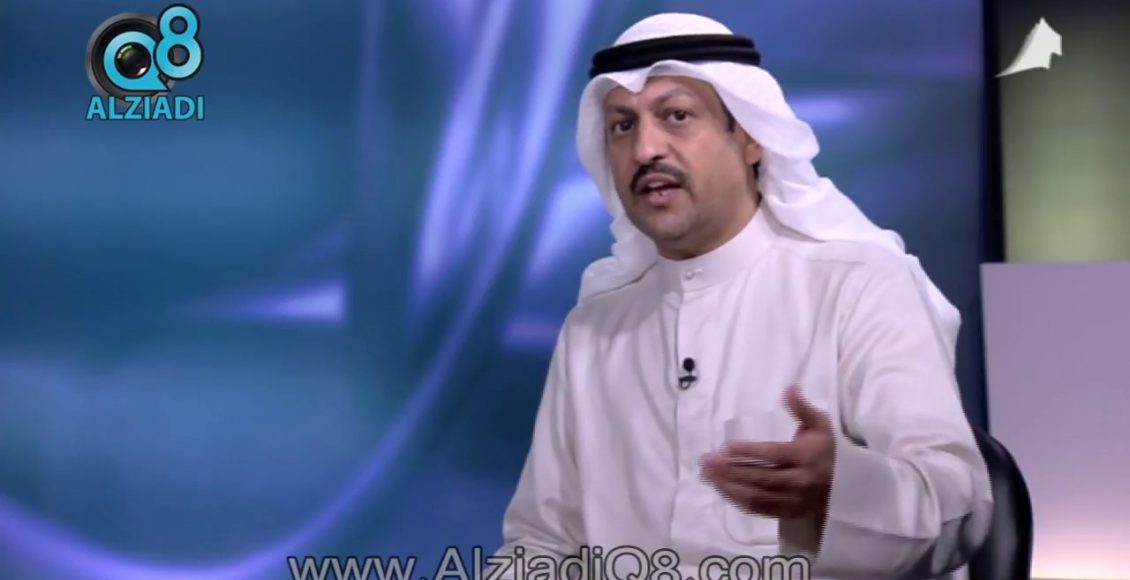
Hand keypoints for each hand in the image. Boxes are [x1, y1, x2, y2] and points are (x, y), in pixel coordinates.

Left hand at [700, 384, 834, 524]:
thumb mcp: (821, 424)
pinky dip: (738, 500)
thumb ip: (802, 408)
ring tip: (708, 475)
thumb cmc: (829, 449)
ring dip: (729, 486)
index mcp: (807, 457)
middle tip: (707, 461)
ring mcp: (793, 500)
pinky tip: (722, 489)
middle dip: (731, 470)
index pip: (774, 455)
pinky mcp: (788, 512)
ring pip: (757, 496)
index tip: (727, 447)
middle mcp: (800, 481)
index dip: (750, 452)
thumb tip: (790, 388)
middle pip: (761, 477)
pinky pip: (760, 509)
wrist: (850, 484)